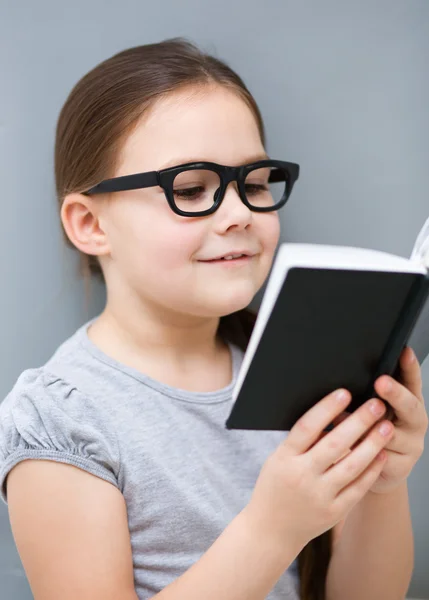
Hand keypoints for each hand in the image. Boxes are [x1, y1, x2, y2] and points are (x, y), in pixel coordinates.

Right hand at [245, 386, 397, 550]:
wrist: (271, 530)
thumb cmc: (275, 486)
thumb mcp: (278, 459)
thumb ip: (301, 442)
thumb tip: (330, 414)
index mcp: (285, 458)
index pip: (307, 428)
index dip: (326, 409)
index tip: (344, 393)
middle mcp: (302, 476)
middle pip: (334, 444)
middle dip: (358, 422)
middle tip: (376, 405)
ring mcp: (319, 496)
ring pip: (351, 466)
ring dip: (372, 444)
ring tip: (386, 427)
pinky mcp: (333, 512)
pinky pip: (358, 488)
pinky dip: (371, 470)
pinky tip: (382, 454)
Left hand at [330, 346, 427, 494]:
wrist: (376, 471)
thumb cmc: (371, 431)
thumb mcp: (372, 409)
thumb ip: (368, 394)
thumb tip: (347, 372)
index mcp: (410, 402)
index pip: (412, 380)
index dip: (409, 366)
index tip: (404, 351)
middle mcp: (415, 421)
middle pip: (410, 406)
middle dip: (395, 393)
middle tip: (381, 382)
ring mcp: (411, 444)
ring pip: (391, 434)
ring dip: (369, 425)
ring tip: (347, 416)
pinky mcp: (401, 466)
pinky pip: (380, 456)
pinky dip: (363, 449)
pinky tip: (350, 445)